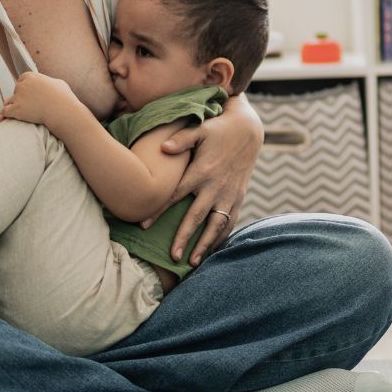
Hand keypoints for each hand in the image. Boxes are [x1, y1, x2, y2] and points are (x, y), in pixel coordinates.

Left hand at [0, 71, 74, 127]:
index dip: (25, 87)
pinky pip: (5, 112)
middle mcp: (22, 84)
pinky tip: (9, 119)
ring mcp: (18, 97)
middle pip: (15, 90)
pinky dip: (6, 116)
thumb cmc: (64, 98)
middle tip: (28, 105)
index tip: (30, 94)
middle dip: (20, 97)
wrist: (62, 111)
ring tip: (22, 114)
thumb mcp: (59, 83)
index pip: (22, 79)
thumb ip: (51, 81)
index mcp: (31, 76)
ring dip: (14, 107)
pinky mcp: (16, 109)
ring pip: (9, 101)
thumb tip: (51, 83)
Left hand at [141, 95, 263, 264]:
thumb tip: (161, 148)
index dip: (159, 210)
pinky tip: (212, 251)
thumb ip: (181, 140)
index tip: (143, 226)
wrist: (248, 130)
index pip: (176, 194)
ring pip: (216, 225)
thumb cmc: (218, 129)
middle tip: (171, 257)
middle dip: (184, 237)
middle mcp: (216, 185)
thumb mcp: (200, 130)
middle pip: (197, 216)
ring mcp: (229, 193)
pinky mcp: (239, 197)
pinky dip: (222, 237)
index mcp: (202, 170)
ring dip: (205, 244)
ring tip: (193, 262)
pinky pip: (230, 222)